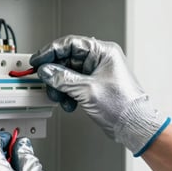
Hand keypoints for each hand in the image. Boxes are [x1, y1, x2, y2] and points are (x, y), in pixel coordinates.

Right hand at [30, 35, 169, 155]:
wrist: (133, 126)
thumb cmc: (123, 105)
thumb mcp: (87, 89)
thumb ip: (63, 79)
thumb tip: (46, 71)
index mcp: (103, 52)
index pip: (71, 44)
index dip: (51, 51)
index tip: (38, 60)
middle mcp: (99, 60)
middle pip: (67, 60)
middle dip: (55, 73)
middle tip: (46, 81)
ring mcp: (95, 73)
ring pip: (67, 74)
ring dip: (60, 87)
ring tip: (60, 97)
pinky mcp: (92, 86)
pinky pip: (72, 85)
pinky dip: (67, 94)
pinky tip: (69, 103)